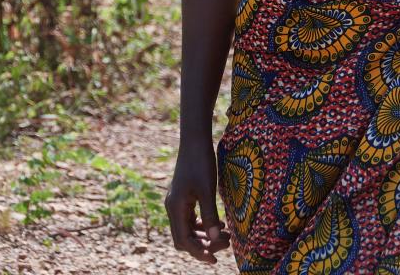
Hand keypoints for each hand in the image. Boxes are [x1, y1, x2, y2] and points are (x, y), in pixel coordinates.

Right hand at [166, 137, 230, 264]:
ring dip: (205, 235)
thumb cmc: (201, 162)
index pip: (184, 240)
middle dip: (204, 244)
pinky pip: (191, 218)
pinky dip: (204, 224)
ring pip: (188, 229)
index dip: (198, 252)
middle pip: (184, 238)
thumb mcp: (207, 189)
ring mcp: (177, 202)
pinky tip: (220, 223)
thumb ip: (210, 214)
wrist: (195, 140)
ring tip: (226, 236)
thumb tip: (215, 239)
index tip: (214, 259)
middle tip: (225, 244)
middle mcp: (173, 208)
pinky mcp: (184, 197)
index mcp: (175, 208)